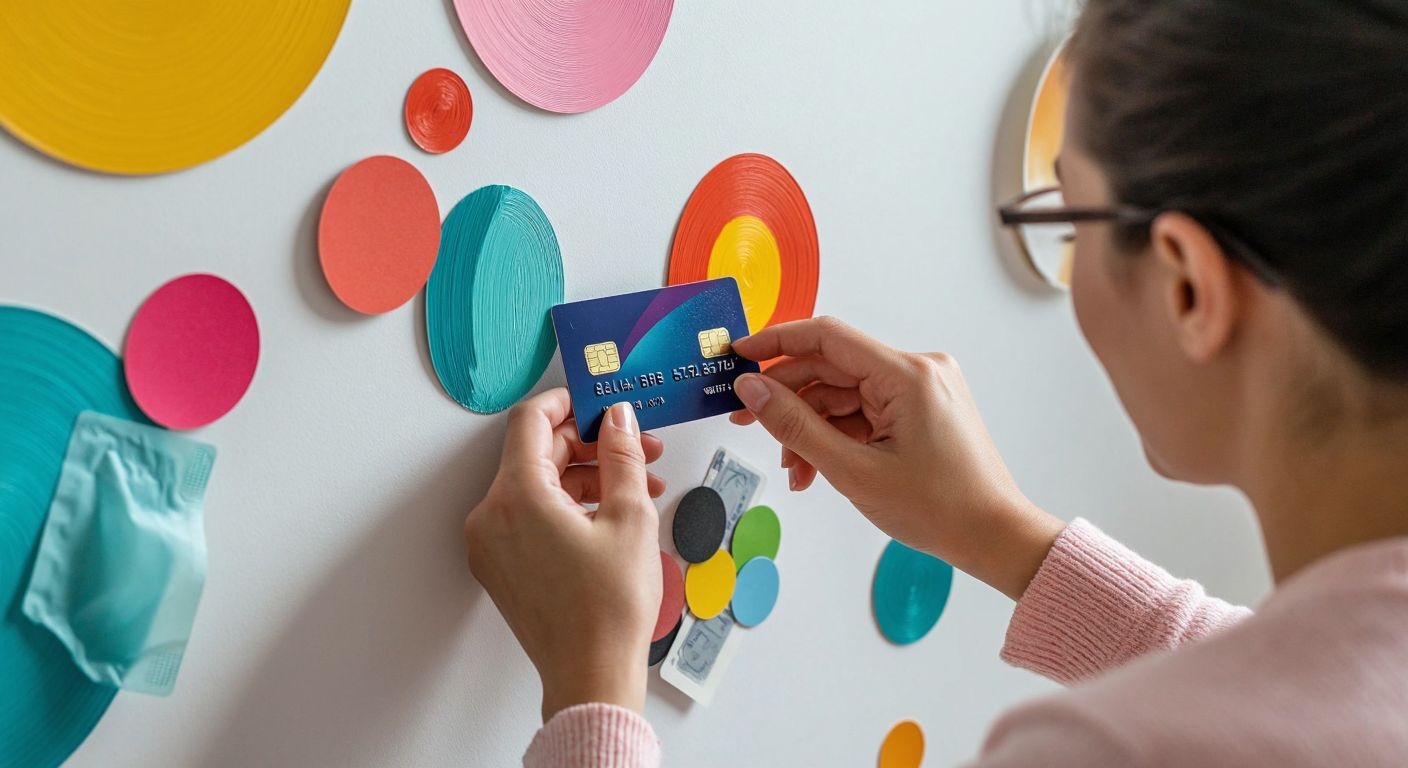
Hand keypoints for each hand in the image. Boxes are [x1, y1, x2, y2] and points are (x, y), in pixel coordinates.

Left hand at [465, 390, 665, 720]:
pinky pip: (528, 516)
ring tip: (638, 488)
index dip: (567, 402)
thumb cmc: (610, 607)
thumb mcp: (630, 516)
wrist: (591, 676)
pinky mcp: (500, 566)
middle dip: (590, 445)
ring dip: (584, 478)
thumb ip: (622, 455)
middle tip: (637, 448)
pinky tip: (610, 515)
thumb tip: (618, 417)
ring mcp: (490, 544)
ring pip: (536, 486)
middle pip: (536, 453)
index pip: (530, 420)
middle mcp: (491, 516)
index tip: (597, 400)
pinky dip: (566, 507)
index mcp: (517, 495)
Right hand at [729, 317, 1063, 599]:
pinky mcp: (922, 407)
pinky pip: (865, 410)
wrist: (995, 536)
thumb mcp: (853, 470)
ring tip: (794, 470)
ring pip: (844, 394)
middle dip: (788, 399)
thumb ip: (795, 425)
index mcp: (907, 374)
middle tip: (744, 421)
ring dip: (812, 427)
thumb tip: (752, 390)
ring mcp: (922, 388)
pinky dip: (838, 435)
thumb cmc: (940, 509)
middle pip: (832, 368)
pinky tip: (818, 468)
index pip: (826, 337)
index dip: (776, 342)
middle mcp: (918, 369)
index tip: (738, 356)